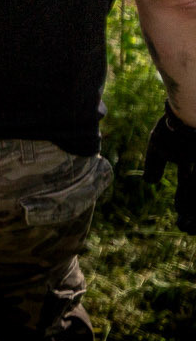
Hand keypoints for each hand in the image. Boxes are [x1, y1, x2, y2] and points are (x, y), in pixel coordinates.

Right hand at [144, 110, 195, 232]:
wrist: (188, 111)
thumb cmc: (171, 126)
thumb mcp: (158, 145)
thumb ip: (154, 164)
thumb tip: (150, 183)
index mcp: (187, 161)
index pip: (187, 187)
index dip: (184, 204)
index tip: (181, 218)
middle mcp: (194, 162)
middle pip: (193, 191)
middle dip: (191, 212)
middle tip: (187, 229)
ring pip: (195, 189)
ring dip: (191, 207)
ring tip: (186, 224)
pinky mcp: (194, 161)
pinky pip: (193, 182)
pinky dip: (191, 199)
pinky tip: (186, 210)